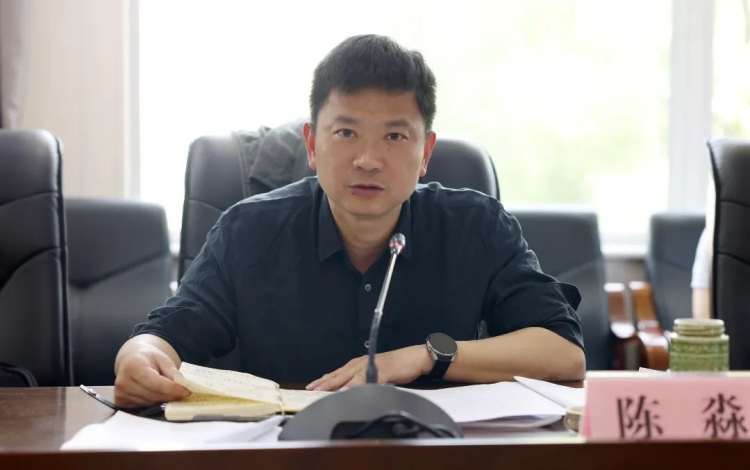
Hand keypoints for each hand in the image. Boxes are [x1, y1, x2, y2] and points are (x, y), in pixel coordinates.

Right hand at [114, 344, 189, 407]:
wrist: (130, 359)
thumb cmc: (147, 358)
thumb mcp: (162, 358)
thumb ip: (172, 372)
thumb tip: (183, 386)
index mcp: (133, 366)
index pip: (155, 383)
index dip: (172, 389)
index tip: (186, 392)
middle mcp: (123, 381)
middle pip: (153, 395)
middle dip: (171, 396)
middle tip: (184, 394)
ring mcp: (120, 394)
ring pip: (150, 403)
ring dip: (163, 400)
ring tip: (171, 393)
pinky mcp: (121, 402)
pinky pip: (143, 407)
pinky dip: (154, 403)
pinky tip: (159, 396)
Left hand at [306, 345, 432, 390]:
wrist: (416, 357)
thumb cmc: (397, 366)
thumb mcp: (377, 374)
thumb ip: (364, 381)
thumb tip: (350, 392)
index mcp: (359, 364)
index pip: (338, 373)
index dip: (324, 380)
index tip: (311, 387)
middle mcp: (362, 363)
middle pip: (340, 374)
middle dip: (325, 383)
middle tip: (311, 389)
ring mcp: (372, 366)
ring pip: (350, 376)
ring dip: (336, 384)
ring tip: (324, 391)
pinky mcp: (384, 371)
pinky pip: (368, 380)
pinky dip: (358, 385)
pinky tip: (350, 391)